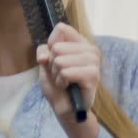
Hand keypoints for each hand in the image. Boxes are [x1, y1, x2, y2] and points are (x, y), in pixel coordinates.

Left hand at [36, 23, 101, 137]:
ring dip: (57, 74)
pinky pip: (65, 72)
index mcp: (80, 42)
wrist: (65, 108)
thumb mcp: (45, 63)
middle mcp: (90, 48)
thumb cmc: (57, 83)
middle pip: (57, 46)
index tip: (55, 58)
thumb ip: (43, 51)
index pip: (61, 29)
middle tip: (61, 74)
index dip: (51, 45)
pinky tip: (67, 86)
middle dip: (52, 64)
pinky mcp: (93, 75)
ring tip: (64, 81)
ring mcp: (94, 61)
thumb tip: (46, 55)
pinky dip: (61, 81)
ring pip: (60, 60)